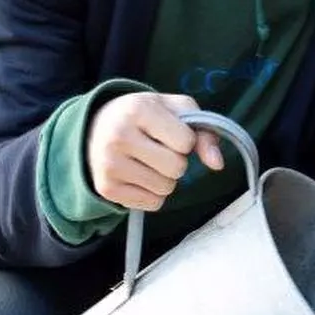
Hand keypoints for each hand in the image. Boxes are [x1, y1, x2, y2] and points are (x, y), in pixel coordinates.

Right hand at [86, 92, 222, 210]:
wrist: (97, 126)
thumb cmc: (147, 115)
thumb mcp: (177, 110)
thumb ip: (205, 132)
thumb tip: (218, 164)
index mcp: (139, 110)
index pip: (186, 141)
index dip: (187, 139)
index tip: (172, 132)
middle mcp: (119, 137)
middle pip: (177, 168)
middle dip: (177, 161)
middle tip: (160, 148)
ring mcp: (109, 165)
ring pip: (166, 188)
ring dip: (166, 178)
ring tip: (149, 160)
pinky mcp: (106, 188)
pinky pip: (152, 204)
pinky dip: (154, 193)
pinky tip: (139, 175)